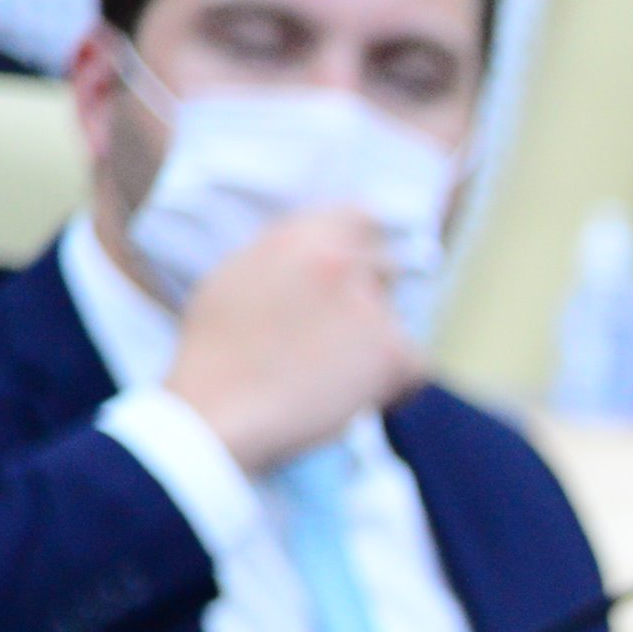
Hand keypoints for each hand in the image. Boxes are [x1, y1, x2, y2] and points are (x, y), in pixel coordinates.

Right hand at [163, 203, 426, 472]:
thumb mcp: (236, 276)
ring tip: (329, 375)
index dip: (362, 247)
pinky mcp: (392, 352)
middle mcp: (341, 262)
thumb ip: (286, 255)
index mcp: (300, 236)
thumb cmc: (217, 354)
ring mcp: (370, 306)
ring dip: (375, 346)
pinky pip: (416, 366)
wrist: (217, 414)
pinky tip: (357, 400)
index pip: (361, 217)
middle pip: (385, 270)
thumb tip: (322, 247)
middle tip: (334, 338)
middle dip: (368, 300)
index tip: (357, 273)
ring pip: (397, 321)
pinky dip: (396, 387)